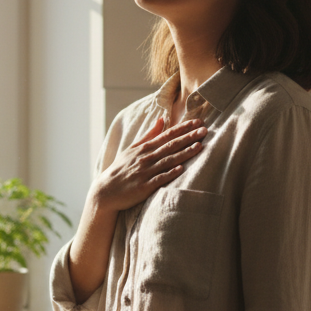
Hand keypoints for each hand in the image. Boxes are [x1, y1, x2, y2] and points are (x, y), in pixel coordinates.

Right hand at [89, 115, 205, 212]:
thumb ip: (148, 135)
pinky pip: (159, 179)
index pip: (167, 135)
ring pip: (168, 160)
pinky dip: (170, 173)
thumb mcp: (132, 149)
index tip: (197, 122)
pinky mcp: (144, 187)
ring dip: (184, 153)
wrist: (106, 191)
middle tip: (204, 130)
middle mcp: (146, 158)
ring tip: (199, 146)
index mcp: (144, 148)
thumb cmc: (121, 169)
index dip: (183, 128)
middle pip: (171, 146)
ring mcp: (145, 172)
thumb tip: (161, 119)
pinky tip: (181, 169)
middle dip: (188, 137)